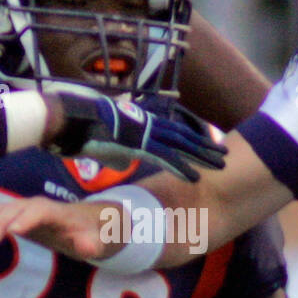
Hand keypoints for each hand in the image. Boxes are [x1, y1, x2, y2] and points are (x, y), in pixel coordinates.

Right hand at [0, 196, 113, 262]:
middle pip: (11, 210)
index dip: (26, 219)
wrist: (80, 221)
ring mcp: (18, 209)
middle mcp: (31, 206)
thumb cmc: (87, 232)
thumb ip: (92, 243)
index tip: (14, 232)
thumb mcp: (95, 239)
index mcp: (52, 211)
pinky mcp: (8, 215)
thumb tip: (90, 248)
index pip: (38, 211)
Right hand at [45, 84, 225, 181]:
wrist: (72, 119)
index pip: (174, 133)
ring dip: (202, 157)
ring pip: (182, 147)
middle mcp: (149, 126)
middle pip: (184, 138)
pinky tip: (196, 178)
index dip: (193, 140)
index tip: (208, 147)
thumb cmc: (84, 130)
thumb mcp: (106, 144)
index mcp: (143, 123)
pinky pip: (166, 158)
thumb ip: (120, 155)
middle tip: (225, 155)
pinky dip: (182, 168)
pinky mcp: (140, 144)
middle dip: (205, 147)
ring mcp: (146, 134)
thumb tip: (125, 164)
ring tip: (221, 166)